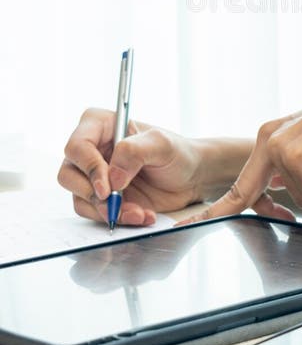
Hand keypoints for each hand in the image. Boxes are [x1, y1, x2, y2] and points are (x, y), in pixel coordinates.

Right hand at [58, 107, 215, 225]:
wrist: (190, 178)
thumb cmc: (177, 153)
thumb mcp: (162, 144)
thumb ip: (135, 152)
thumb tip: (112, 177)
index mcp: (101, 126)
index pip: (77, 146)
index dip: (88, 168)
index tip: (108, 188)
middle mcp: (92, 150)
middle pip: (68, 175)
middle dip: (93, 194)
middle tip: (116, 205)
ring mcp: (94, 176)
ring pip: (80, 198)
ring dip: (108, 210)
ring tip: (139, 212)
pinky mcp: (102, 198)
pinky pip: (95, 213)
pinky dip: (116, 219)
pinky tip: (141, 215)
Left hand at [179, 82, 301, 224]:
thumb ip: (291, 165)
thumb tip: (281, 192)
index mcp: (270, 137)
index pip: (241, 181)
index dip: (218, 206)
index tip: (192, 222)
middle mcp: (270, 140)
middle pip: (250, 195)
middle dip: (225, 213)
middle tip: (190, 227)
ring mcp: (281, 150)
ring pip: (299, 200)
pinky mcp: (296, 159)